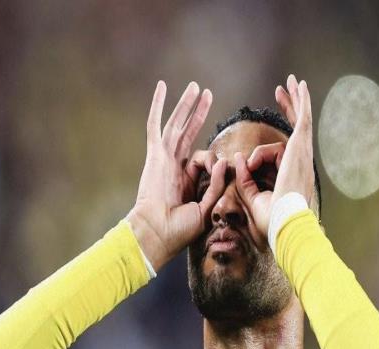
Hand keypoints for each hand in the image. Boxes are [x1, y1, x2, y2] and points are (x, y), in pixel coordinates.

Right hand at [128, 81, 226, 270]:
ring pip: (176, 124)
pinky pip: (155, 125)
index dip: (214, 162)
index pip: (203, 158)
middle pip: (188, 132)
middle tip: (207, 94)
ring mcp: (163, 158)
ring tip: (195, 87)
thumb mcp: (206, 207)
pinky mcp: (155, 155)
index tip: (219, 170)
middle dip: (198, 113)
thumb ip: (215, 184)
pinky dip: (158, 105)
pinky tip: (162, 86)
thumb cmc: (179, 229)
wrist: (157, 233)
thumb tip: (223, 160)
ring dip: (185, 105)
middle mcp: (174, 166)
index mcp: (186, 180)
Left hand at [234, 74, 314, 236]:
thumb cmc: (273, 219)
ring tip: (290, 82)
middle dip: (291, 107)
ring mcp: (302, 155)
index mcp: (291, 174)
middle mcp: (300, 162)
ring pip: (299, 122)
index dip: (272, 140)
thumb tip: (237, 160)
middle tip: (283, 89)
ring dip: (295, 100)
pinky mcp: (299, 149)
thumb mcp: (253, 197)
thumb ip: (245, 179)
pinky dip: (302, 102)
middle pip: (297, 128)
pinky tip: (298, 85)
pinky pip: (302, 120)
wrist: (285, 223)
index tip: (260, 141)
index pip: (284, 148)